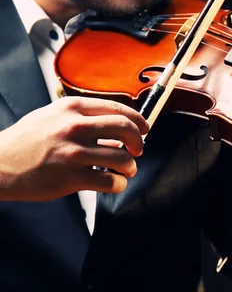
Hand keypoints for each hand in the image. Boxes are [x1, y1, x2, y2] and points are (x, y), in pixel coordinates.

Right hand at [0, 97, 148, 201]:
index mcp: (72, 108)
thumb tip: (116, 127)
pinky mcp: (70, 177)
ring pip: (121, 157)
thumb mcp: (52, 116)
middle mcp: (74, 127)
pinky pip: (108, 181)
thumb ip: (82, 117)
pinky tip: (115, 183)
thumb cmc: (26, 140)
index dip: (137, 120)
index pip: (118, 109)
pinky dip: (118, 184)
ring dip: (130, 166)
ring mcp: (73, 152)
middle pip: (126, 129)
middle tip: (138, 149)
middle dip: (139, 141)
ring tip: (126, 170)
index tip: (144, 129)